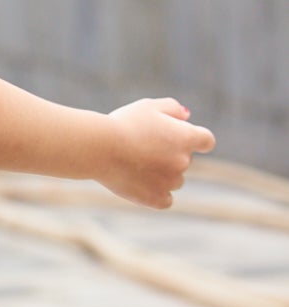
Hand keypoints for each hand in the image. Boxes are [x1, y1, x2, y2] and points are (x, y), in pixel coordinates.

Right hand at [101, 97, 215, 208]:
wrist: (101, 148)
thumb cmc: (124, 124)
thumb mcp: (149, 106)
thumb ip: (173, 108)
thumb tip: (186, 116)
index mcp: (187, 137)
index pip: (206, 141)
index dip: (195, 139)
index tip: (180, 139)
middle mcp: (184, 161)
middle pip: (185, 161)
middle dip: (170, 155)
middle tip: (143, 148)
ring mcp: (171, 182)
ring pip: (175, 181)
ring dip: (163, 175)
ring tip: (136, 166)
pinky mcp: (156, 199)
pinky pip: (165, 200)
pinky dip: (156, 194)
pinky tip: (141, 185)